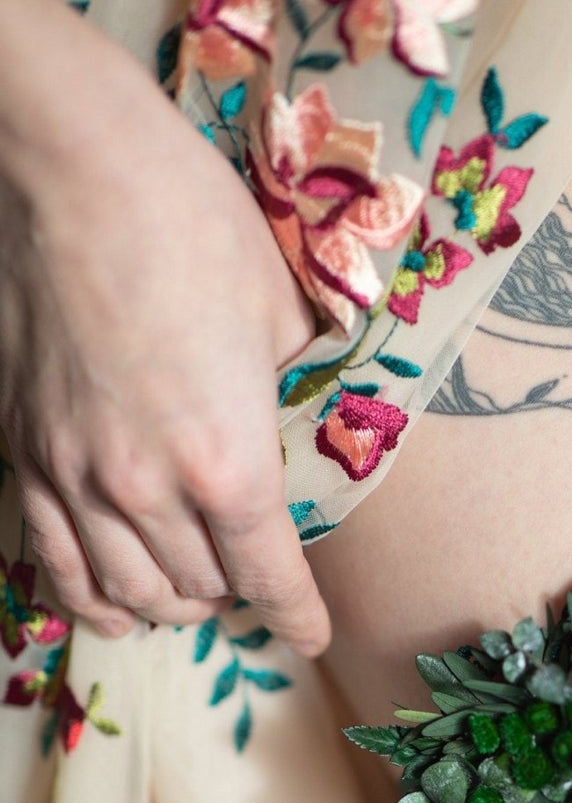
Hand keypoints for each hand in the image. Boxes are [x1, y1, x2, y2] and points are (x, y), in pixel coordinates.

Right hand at [0, 0, 331, 655]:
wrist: (70, 166)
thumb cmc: (190, 225)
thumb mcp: (281, 313)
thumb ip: (294, 392)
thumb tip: (303, 420)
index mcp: (226, 462)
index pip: (268, 576)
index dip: (296, 615)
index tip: (312, 636)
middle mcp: (145, 490)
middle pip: (200, 588)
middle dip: (236, 593)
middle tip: (255, 575)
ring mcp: (72, 477)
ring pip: (126, 590)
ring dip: (169, 602)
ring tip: (193, 593)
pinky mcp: (23, 452)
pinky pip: (53, 561)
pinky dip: (89, 596)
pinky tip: (111, 607)